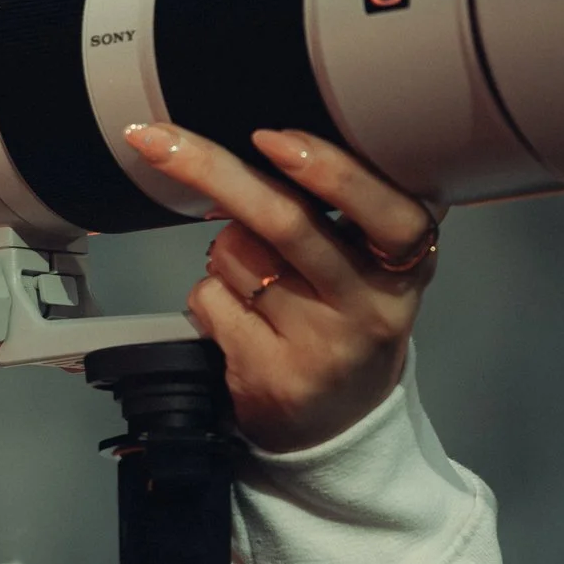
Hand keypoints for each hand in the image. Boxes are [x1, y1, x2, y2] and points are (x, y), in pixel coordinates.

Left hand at [122, 123, 440, 452]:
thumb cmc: (345, 321)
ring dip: (223, 250)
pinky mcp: (271, 376)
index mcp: (405, 267)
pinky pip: (210, 299)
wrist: (339, 424)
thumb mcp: (372, 267)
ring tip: (257, 282)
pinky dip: (208, 294)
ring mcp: (320, 347)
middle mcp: (370, 307)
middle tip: (158, 140)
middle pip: (287, 225)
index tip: (272, 139)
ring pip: (235, 255)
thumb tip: (276, 143)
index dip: (333, 174)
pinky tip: (239, 320)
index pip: (390, 215)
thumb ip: (348, 212)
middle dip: (214, 171)